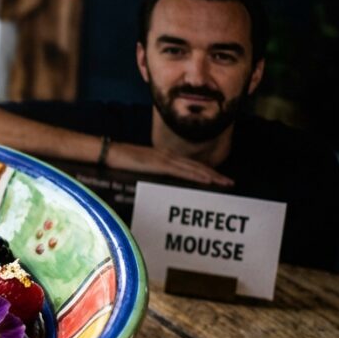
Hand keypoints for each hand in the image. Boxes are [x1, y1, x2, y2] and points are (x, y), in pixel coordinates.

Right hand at [106, 142, 233, 186]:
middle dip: (215, 175)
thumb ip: (150, 173)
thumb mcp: (138, 169)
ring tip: (225, 183)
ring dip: (211, 176)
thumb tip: (157, 185)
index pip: (189, 165)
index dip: (206, 172)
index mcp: (163, 157)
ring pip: (194, 168)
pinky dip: (197, 175)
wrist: (108, 153)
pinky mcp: (159, 163)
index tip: (218, 179)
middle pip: (196, 166)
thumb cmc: (118, 162)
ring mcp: (164, 158)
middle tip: (231, 183)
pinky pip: (183, 171)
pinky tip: (207, 181)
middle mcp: (168, 155)